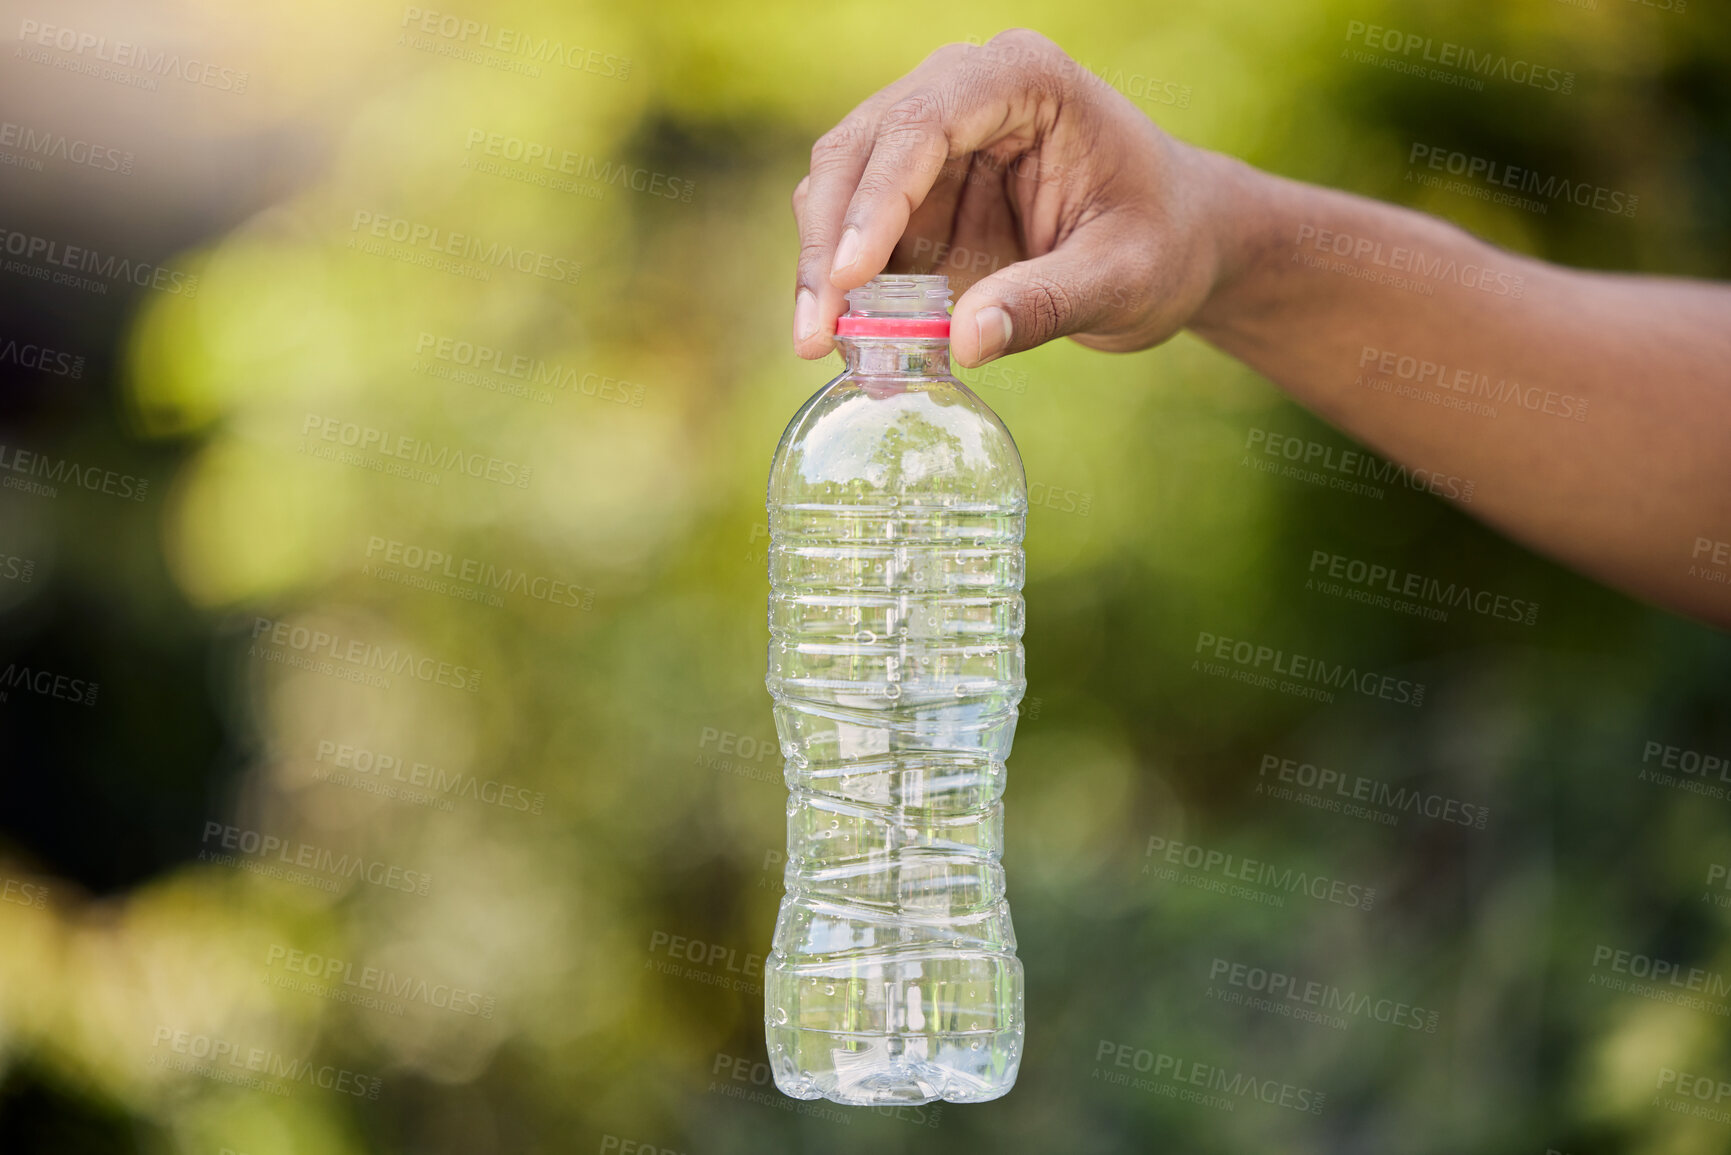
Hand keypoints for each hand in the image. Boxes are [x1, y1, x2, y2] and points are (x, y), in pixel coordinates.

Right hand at [791, 29, 1229, 366]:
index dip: (877, 199)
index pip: (923, 123)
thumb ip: (1047, 304)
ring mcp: (931, 141)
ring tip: (824, 349)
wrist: (1177, 244)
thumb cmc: (1163, 243)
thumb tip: (963, 342)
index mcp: (1023, 80)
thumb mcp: (1123, 280)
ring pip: (838, 191)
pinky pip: (855, 234)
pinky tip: (845, 345)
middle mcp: (962, 91)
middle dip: (826, 244)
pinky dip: (844, 289)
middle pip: (859, 151)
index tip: (849, 277)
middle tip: (813, 335)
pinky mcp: (916, 192)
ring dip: (822, 271)